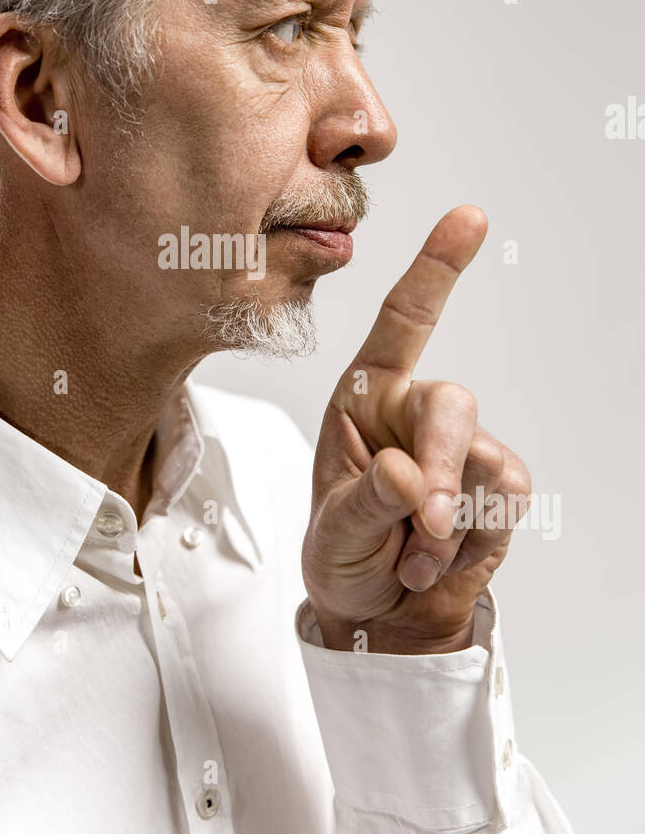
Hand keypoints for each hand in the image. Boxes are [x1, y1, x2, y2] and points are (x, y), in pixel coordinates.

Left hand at [302, 205, 530, 653]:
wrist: (379, 615)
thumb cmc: (341, 556)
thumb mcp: (330, 535)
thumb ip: (363, 503)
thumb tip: (407, 474)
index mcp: (363, 398)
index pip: (404, 323)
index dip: (435, 269)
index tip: (469, 217)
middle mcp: (415, 412)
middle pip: (450, 405)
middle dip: (440, 465)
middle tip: (423, 523)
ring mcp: (463, 449)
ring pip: (480, 463)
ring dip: (445, 524)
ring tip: (406, 554)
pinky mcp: (495, 486)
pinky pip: (502, 502)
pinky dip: (468, 541)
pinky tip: (434, 559)